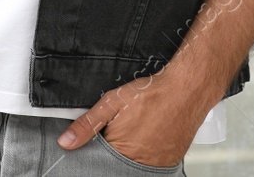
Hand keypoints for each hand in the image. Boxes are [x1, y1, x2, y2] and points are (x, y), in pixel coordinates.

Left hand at [57, 69, 208, 167]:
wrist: (187, 89)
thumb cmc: (152, 94)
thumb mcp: (112, 102)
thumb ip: (88, 124)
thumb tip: (66, 141)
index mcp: (120, 151)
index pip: (100, 162)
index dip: (100, 150)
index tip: (103, 141)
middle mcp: (138, 163)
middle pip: (118, 164)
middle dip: (116, 151)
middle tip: (125, 131)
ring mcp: (156, 165)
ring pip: (135, 165)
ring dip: (132, 153)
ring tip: (139, 132)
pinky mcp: (169, 162)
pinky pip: (152, 165)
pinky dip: (148, 154)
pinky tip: (150, 137)